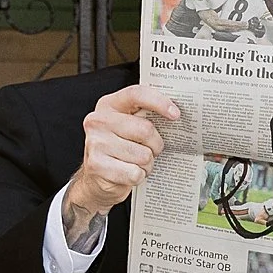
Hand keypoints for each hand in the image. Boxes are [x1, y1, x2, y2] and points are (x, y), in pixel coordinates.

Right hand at [62, 85, 180, 234]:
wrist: (96, 177)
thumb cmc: (120, 148)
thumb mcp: (129, 126)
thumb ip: (146, 115)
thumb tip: (176, 113)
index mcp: (108, 105)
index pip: (136, 94)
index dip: (159, 102)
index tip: (176, 114)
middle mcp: (98, 121)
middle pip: (145, 129)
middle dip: (156, 144)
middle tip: (152, 150)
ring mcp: (95, 143)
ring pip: (143, 155)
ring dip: (147, 164)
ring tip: (136, 163)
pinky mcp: (96, 166)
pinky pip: (134, 173)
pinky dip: (138, 177)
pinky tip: (128, 174)